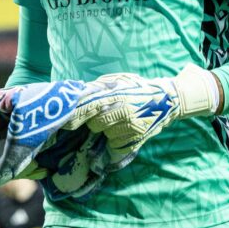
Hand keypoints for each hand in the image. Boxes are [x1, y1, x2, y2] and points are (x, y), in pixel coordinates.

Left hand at [64, 63, 218, 158]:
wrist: (167, 100)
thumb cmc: (138, 88)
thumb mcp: (118, 81)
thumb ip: (98, 88)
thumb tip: (77, 95)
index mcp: (113, 95)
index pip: (85, 108)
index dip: (72, 116)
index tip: (61, 121)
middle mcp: (119, 113)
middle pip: (93, 123)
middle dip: (94, 119)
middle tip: (105, 113)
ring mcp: (127, 129)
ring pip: (104, 134)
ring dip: (106, 129)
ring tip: (119, 119)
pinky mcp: (134, 142)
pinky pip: (114, 146)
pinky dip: (115, 141)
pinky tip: (125, 130)